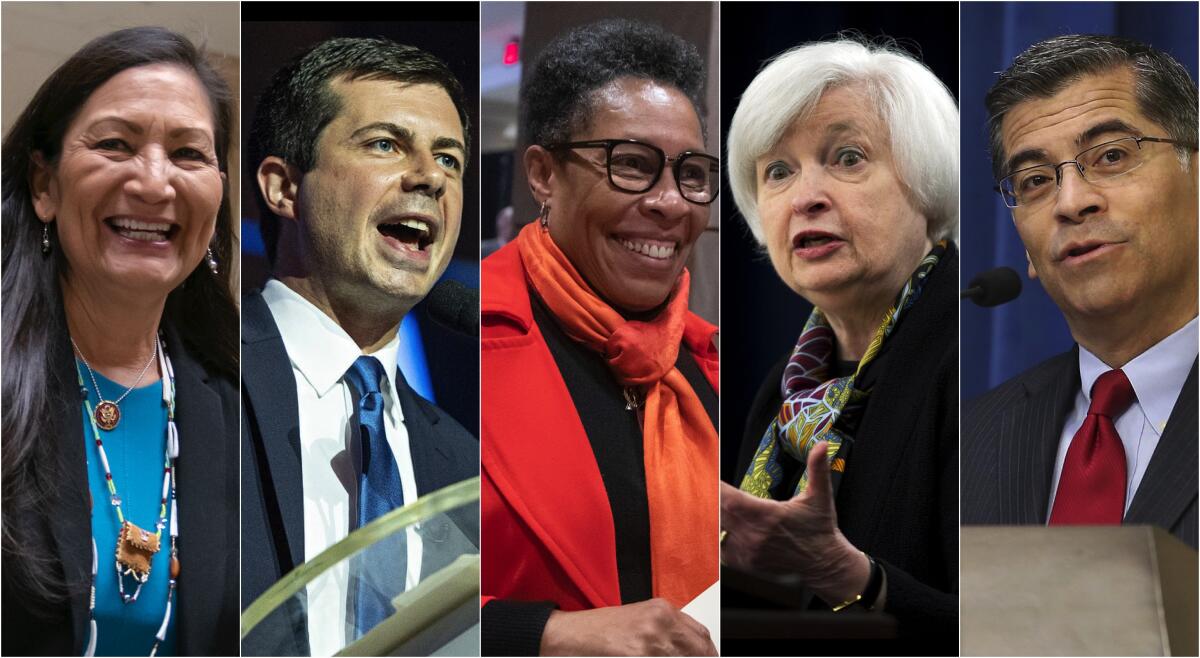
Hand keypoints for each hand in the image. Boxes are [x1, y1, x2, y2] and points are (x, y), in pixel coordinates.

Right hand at [539, 598, 716, 655]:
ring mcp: (651, 641)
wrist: (570, 635)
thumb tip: (686, 650)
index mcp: (662, 609)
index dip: (707, 653)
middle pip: (698, 650)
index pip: (701, 635)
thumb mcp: (637, 621)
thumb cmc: (599, 629)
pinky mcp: (639, 656)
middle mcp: (660, 621)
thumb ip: (665, 631)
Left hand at [720, 440, 869, 605]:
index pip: (729, 499)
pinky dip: (718, 539)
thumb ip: (818, 469)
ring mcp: (747, 553)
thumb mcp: (820, 496)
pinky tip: (720, 529)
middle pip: (717, 514)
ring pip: (717, 532)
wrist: (825, 566)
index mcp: (767, 515)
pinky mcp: (746, 566)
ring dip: (713, 519)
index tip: (708, 478)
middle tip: (705, 489)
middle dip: (710, 500)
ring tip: (708, 507)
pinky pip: (721, 551)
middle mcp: (753, 535)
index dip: (715, 489)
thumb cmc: (820, 530)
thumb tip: (822, 445)